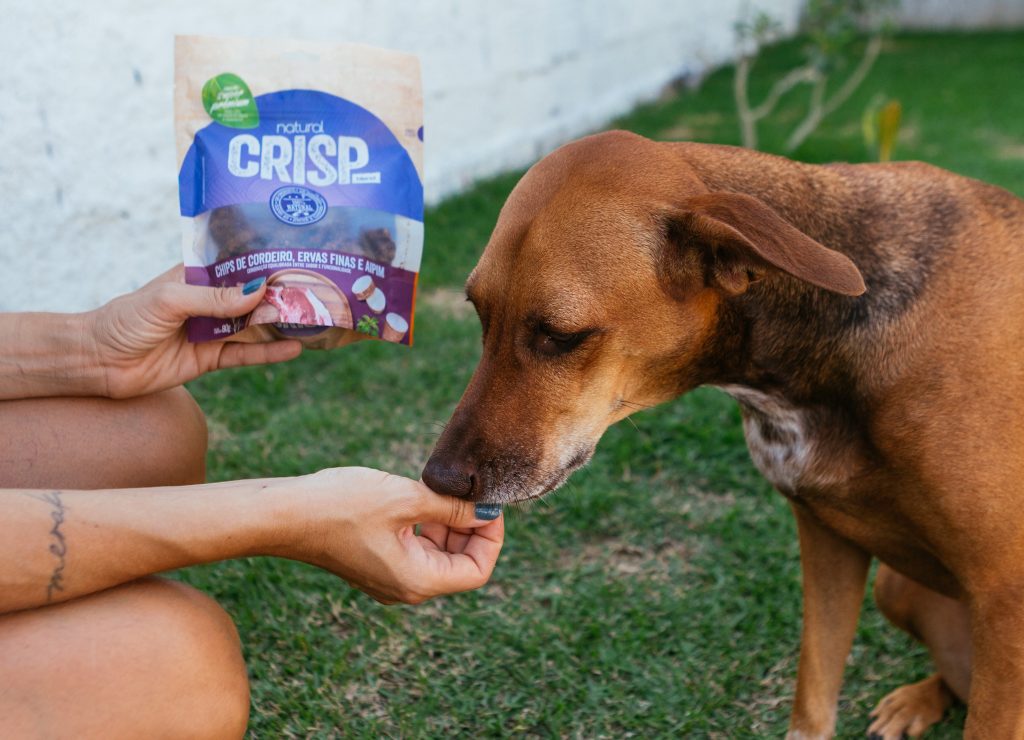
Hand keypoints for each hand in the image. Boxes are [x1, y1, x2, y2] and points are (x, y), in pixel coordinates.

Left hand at [86, 265, 301, 397]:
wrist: (98, 362)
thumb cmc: (125, 319)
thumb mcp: (169, 300)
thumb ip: (214, 298)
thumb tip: (258, 294)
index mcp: (197, 277)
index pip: (237, 265)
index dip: (265, 263)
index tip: (297, 258)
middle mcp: (208, 301)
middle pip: (252, 297)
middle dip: (281, 294)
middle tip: (316, 292)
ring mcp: (211, 330)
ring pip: (254, 325)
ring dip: (280, 323)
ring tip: (313, 319)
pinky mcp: (210, 359)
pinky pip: (245, 354)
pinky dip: (269, 352)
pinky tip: (293, 349)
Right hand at [288, 467, 503, 603]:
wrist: (283, 513)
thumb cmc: (340, 505)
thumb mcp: (406, 498)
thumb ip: (453, 506)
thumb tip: (489, 510)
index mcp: (417, 580)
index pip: (477, 570)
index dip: (491, 536)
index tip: (489, 503)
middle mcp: (406, 587)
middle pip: (459, 562)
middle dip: (468, 526)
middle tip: (464, 490)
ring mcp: (389, 576)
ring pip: (438, 553)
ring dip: (446, 521)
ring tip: (435, 490)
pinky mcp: (375, 561)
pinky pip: (415, 547)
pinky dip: (424, 523)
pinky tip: (414, 496)